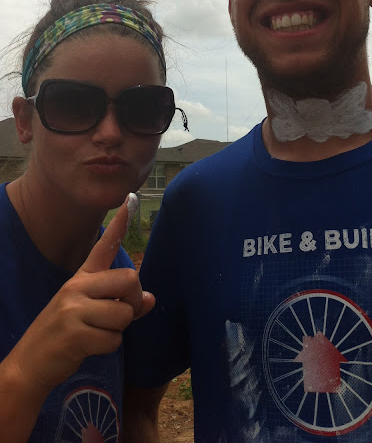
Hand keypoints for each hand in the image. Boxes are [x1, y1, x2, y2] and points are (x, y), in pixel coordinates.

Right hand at [10, 194, 154, 391]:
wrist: (30, 363)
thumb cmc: (66, 333)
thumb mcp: (90, 312)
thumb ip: (121, 302)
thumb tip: (151, 299)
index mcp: (82, 277)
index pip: (104, 244)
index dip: (120, 222)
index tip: (131, 198)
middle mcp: (77, 286)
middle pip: (130, 280)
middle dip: (133, 301)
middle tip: (118, 314)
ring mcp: (73, 309)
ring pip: (125, 313)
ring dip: (118, 329)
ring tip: (96, 333)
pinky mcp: (74, 334)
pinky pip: (114, 339)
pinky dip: (108, 346)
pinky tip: (89, 347)